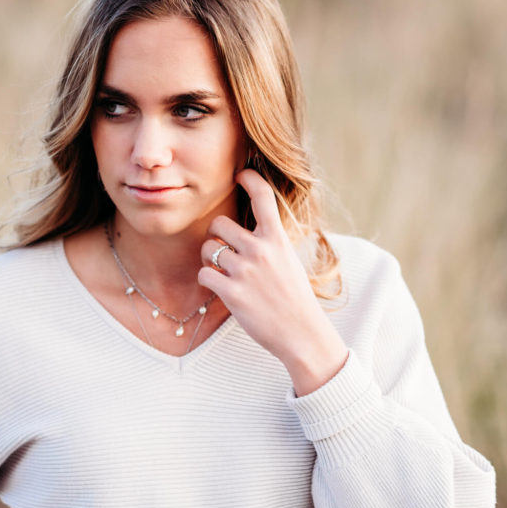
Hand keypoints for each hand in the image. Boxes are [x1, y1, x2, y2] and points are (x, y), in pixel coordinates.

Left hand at [198, 169, 347, 395]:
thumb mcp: (289, 261)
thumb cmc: (295, 298)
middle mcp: (261, 250)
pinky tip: (219, 288)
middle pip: (219, 224)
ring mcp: (246, 271)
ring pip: (208, 249)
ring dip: (209, 259)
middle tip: (221, 250)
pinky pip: (204, 274)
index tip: (240, 174)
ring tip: (222, 272)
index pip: (263, 198)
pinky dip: (207, 280)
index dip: (250, 179)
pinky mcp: (232, 293)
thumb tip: (247, 230)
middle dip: (215, 236)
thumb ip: (270, 243)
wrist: (302, 333)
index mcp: (278, 239)